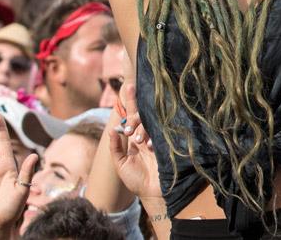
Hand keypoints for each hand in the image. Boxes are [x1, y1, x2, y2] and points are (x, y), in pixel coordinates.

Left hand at [110, 84, 160, 199]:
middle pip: (141, 116)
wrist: (153, 193)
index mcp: (134, 138)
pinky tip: (150, 146)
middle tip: (131, 132)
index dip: (131, 101)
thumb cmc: (136, 180)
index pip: (132, 116)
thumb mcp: (120, 164)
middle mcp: (146, 135)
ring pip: (150, 122)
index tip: (129, 86)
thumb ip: (115, 147)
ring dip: (142, 130)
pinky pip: (161, 132)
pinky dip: (153, 137)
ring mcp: (157, 137)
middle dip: (135, 118)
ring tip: (140, 143)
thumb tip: (113, 129)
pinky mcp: (167, 142)